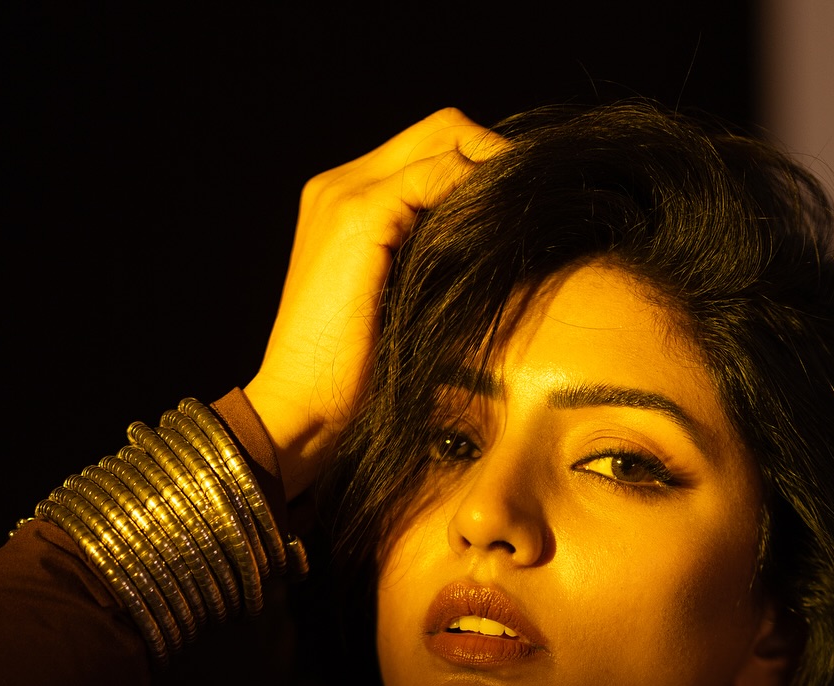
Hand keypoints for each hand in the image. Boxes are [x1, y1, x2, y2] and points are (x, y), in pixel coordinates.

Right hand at [244, 108, 506, 499]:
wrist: (299, 409)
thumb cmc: (348, 379)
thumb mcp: (395, 306)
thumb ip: (424, 262)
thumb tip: (492, 249)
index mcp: (342, 202)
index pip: (428, 150)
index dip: (480, 168)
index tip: (521, 207)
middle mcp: (338, 184)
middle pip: (440, 129)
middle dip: (493, 157)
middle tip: (533, 201)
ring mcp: (344, 194)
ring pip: (444, 139)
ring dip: (492, 170)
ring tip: (526, 212)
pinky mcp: (358, 215)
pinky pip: (438, 173)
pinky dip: (476, 191)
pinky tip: (499, 228)